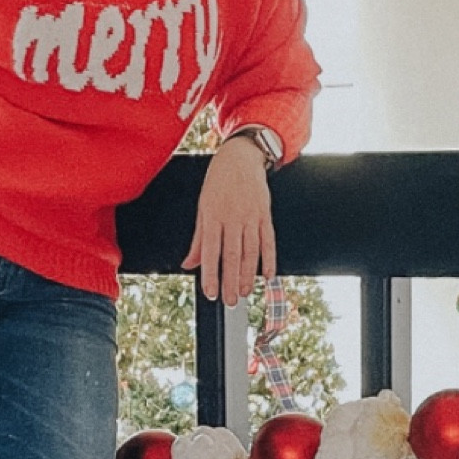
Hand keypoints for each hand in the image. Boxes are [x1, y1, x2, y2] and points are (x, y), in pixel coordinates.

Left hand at [183, 137, 275, 305]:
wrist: (240, 157)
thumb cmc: (218, 182)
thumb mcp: (202, 207)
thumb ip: (198, 239)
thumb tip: (189, 264)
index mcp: (213, 216)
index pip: (211, 251)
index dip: (211, 274)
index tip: (210, 293)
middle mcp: (233, 217)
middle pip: (233, 255)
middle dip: (231, 281)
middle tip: (230, 301)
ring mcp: (251, 216)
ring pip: (251, 251)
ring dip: (248, 275)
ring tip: (245, 292)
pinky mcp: (265, 214)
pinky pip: (268, 240)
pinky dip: (269, 259)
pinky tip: (268, 275)